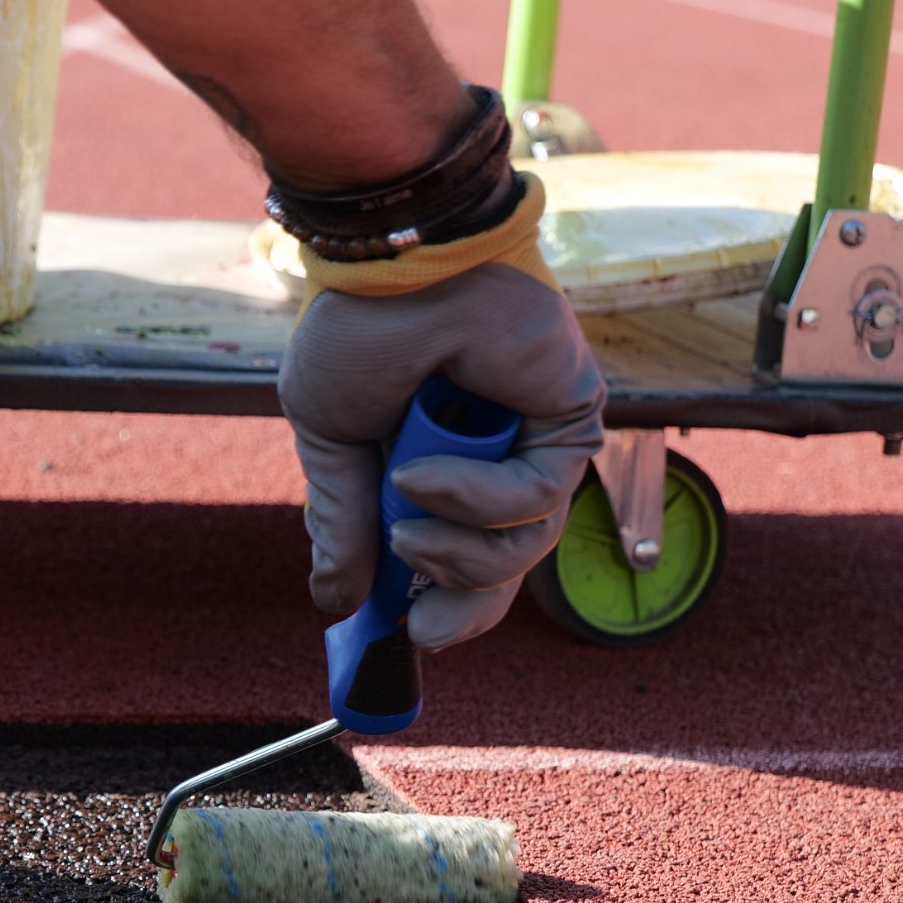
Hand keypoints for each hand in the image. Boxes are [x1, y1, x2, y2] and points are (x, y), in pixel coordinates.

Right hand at [278, 259, 604, 649]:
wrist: (392, 268)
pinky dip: (473, 498)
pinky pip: (533, 499)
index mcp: (445, 460)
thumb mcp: (331, 439)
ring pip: (523, 548)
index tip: (400, 635)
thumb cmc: (361, 330)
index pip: (461, 554)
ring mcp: (538, 440)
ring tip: (406, 526)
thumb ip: (341, 520)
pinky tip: (425, 472)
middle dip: (461, 606)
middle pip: (506, 569)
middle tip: (420, 626)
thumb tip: (333, 599)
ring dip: (457, 552)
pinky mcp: (571, 419)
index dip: (438, 602)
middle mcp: (499, 456)